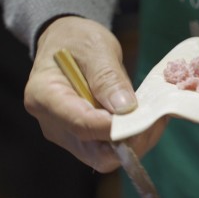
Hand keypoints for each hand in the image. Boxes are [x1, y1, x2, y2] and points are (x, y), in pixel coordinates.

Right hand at [26, 16, 165, 171]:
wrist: (66, 43)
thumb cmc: (76, 40)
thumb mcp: (95, 48)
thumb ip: (108, 78)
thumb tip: (125, 109)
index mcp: (44, 96)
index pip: (80, 124)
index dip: (113, 128)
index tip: (141, 118)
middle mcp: (51, 123)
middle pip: (94, 152)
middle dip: (129, 142)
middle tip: (154, 120)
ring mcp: (66, 135)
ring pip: (104, 156)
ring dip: (133, 142)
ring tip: (152, 117)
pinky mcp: (81, 138)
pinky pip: (108, 148)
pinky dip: (130, 139)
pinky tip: (144, 119)